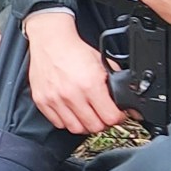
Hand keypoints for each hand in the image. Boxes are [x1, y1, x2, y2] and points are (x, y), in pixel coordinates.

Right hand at [25, 10, 131, 134]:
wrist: (51, 41)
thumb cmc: (75, 51)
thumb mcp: (102, 63)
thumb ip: (116, 83)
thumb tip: (128, 103)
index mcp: (90, 84)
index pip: (110, 117)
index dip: (117, 117)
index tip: (116, 114)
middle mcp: (72, 94)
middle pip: (94, 127)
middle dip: (102, 122)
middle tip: (102, 114)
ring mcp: (55, 99)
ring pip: (76, 129)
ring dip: (85, 125)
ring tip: (87, 115)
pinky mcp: (42, 101)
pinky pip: (58, 123)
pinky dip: (67, 121)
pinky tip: (72, 112)